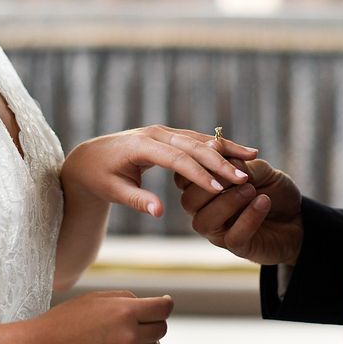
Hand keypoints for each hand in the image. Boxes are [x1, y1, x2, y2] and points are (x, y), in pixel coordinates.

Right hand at [33, 291, 172, 343]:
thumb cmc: (65, 321)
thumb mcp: (96, 298)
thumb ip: (127, 299)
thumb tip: (155, 305)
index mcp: (124, 311)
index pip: (164, 308)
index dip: (164, 304)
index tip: (161, 305)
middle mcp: (128, 336)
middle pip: (161, 330)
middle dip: (151, 324)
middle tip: (133, 324)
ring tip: (125, 341)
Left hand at [61, 126, 257, 216]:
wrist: (89, 157)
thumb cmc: (99, 177)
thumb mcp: (113, 191)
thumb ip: (137, 200)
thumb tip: (159, 212)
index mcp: (142, 146)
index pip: (177, 159)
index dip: (199, 174)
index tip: (220, 189)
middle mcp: (155, 133)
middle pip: (194, 146)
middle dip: (220, 161)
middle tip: (244, 177)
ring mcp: (163, 131)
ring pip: (200, 139)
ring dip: (226, 148)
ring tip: (253, 156)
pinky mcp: (169, 134)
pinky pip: (197, 139)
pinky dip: (218, 145)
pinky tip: (239, 151)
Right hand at [176, 159, 303, 265]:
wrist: (298, 217)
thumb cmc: (272, 189)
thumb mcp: (259, 170)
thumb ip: (239, 164)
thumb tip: (220, 155)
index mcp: (204, 189)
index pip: (184, 178)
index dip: (198, 165)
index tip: (218, 152)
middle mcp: (205, 211)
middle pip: (188, 201)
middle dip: (210, 185)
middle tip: (236, 175)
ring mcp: (219, 232)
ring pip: (204, 222)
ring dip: (227, 202)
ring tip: (250, 189)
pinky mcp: (238, 247)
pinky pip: (234, 236)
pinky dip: (248, 217)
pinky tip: (264, 201)